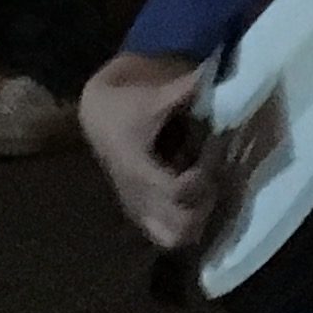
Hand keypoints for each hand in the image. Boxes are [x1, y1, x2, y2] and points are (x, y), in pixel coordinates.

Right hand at [80, 51, 225, 254]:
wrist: (98, 115)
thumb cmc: (125, 105)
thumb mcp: (152, 97)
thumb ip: (184, 90)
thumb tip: (214, 74)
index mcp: (138, 171)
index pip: (179, 193)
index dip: (204, 175)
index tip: (214, 148)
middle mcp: (138, 197)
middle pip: (181, 227)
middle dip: (204, 203)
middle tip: (211, 175)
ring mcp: (138, 209)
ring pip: (174, 237)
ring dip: (196, 219)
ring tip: (204, 191)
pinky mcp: (139, 213)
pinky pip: (166, 236)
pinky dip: (184, 226)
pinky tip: (193, 202)